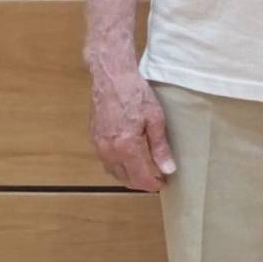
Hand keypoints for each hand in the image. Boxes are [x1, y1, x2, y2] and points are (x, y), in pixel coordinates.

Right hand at [88, 63, 174, 191]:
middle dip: (141, 182)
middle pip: (125, 178)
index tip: (164, 183)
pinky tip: (128, 158)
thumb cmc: (136, 94)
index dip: (152, 184)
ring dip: (128, 176)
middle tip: (156, 178)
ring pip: (113, 172)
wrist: (111, 76)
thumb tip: (168, 169)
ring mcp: (98, 145)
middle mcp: (109, 150)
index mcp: (126, 147)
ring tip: (144, 170)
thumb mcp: (155, 119)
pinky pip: (106, 160)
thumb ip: (160, 147)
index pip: (139, 177)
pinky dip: (117, 165)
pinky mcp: (94, 138)